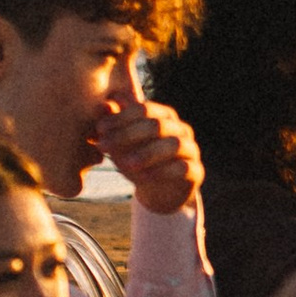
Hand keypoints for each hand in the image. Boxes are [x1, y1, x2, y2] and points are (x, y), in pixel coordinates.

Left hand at [92, 72, 202, 216]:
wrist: (160, 191)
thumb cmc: (138, 160)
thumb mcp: (122, 143)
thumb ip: (114, 124)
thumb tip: (103, 105)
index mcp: (163, 116)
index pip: (143, 109)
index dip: (120, 118)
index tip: (99, 129)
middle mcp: (180, 129)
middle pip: (157, 125)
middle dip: (127, 135)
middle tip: (103, 145)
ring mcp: (191, 149)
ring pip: (173, 145)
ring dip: (147, 154)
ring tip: (124, 164)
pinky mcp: (196, 171)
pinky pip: (184, 168)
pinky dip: (163, 172)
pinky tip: (143, 178)